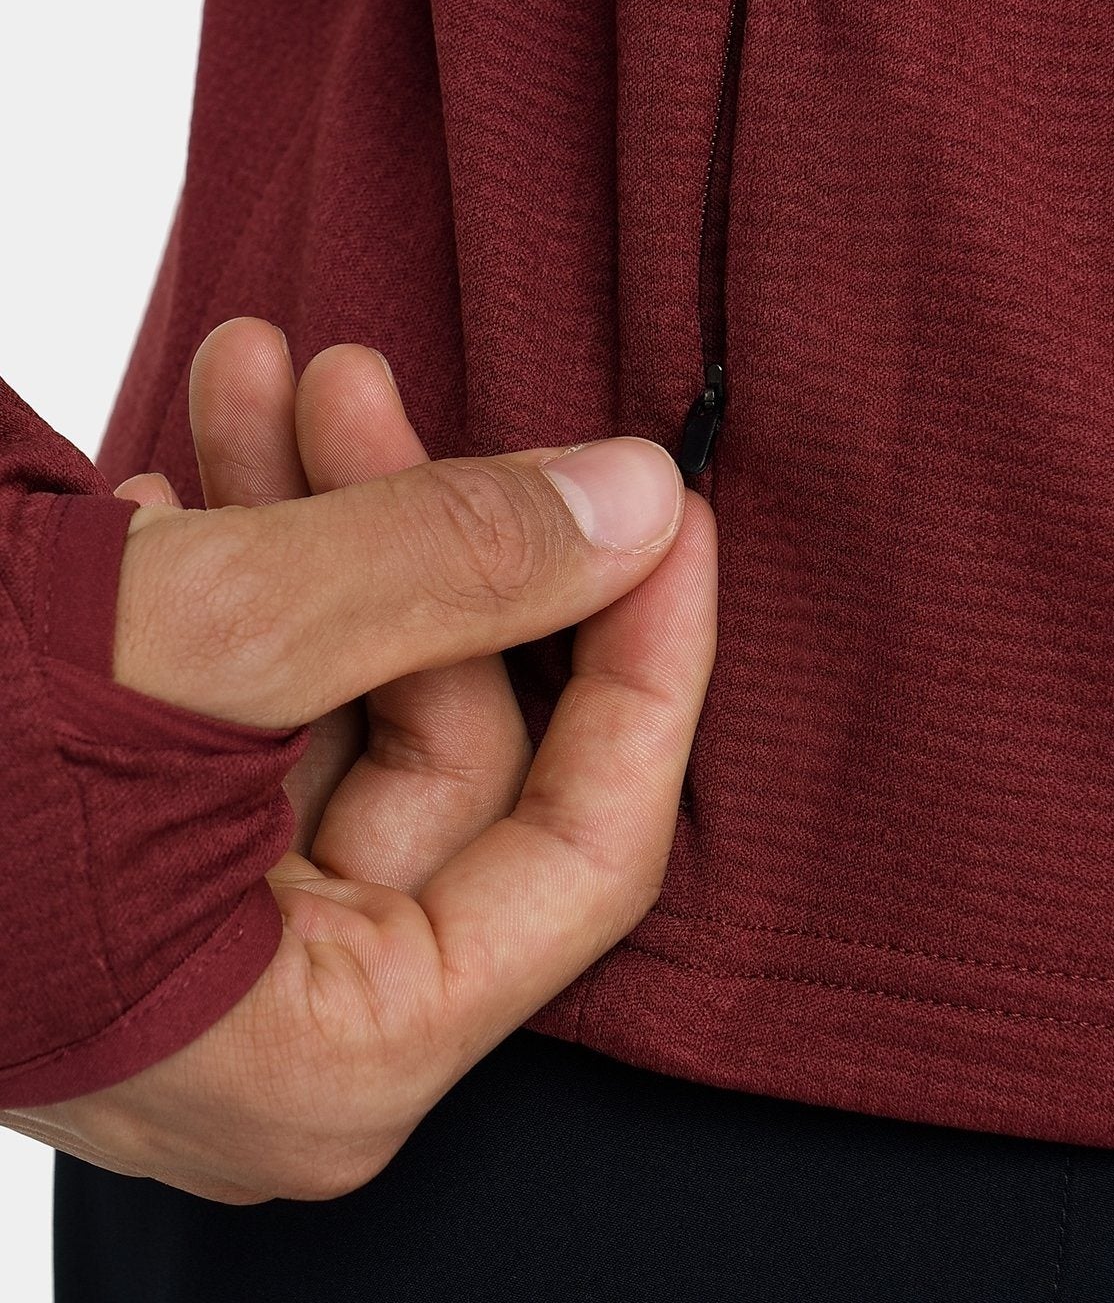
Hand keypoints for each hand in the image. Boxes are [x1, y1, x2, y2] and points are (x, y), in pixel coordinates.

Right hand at [2, 319, 714, 1202]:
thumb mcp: (192, 638)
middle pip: (458, 742)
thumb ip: (439, 567)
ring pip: (349, 693)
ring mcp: (205, 931)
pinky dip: (234, 564)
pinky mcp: (135, 847)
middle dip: (419, 535)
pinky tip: (183, 464)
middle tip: (367, 378)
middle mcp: (285, 1016)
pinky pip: (250, 695)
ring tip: (268, 371)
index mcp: (333, 1051)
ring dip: (317, 514)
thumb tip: (635, 503)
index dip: (644, 658)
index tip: (670, 504)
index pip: (587, 850)